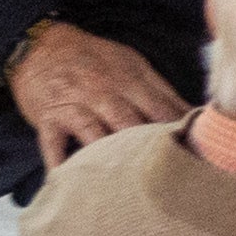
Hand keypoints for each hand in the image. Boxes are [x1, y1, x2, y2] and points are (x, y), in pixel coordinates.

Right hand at [7, 19, 189, 168]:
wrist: (40, 46)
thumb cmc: (93, 60)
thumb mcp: (131, 64)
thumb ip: (161, 91)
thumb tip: (195, 116)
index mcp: (129, 77)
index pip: (160, 108)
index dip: (178, 132)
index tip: (194, 156)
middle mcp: (103, 90)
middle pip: (130, 124)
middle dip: (148, 150)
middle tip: (165, 180)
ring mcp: (74, 105)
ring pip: (95, 134)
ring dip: (109, 159)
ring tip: (124, 188)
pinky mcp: (48, 118)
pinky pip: (54, 144)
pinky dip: (61, 165)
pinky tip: (71, 184)